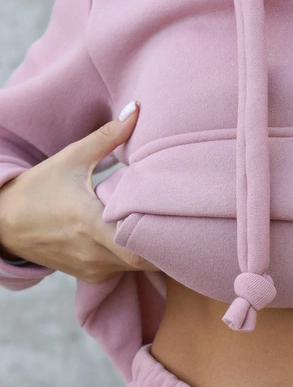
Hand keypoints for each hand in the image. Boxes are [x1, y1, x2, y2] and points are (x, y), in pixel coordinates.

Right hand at [0, 102, 160, 282]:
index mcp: (89, 224)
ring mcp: (94, 269)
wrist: (6, 223)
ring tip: (165, 227)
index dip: (160, 238)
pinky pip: (124, 271)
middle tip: (181, 221)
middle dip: (164, 244)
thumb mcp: (71, 159)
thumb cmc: (39, 188)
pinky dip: (135, 258)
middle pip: (145, 260)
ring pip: (137, 268)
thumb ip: (107, 137)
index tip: (177, 218)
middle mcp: (93, 253)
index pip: (137, 246)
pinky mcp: (93, 277)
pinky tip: (139, 238)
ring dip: (151, 250)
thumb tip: (136, 109)